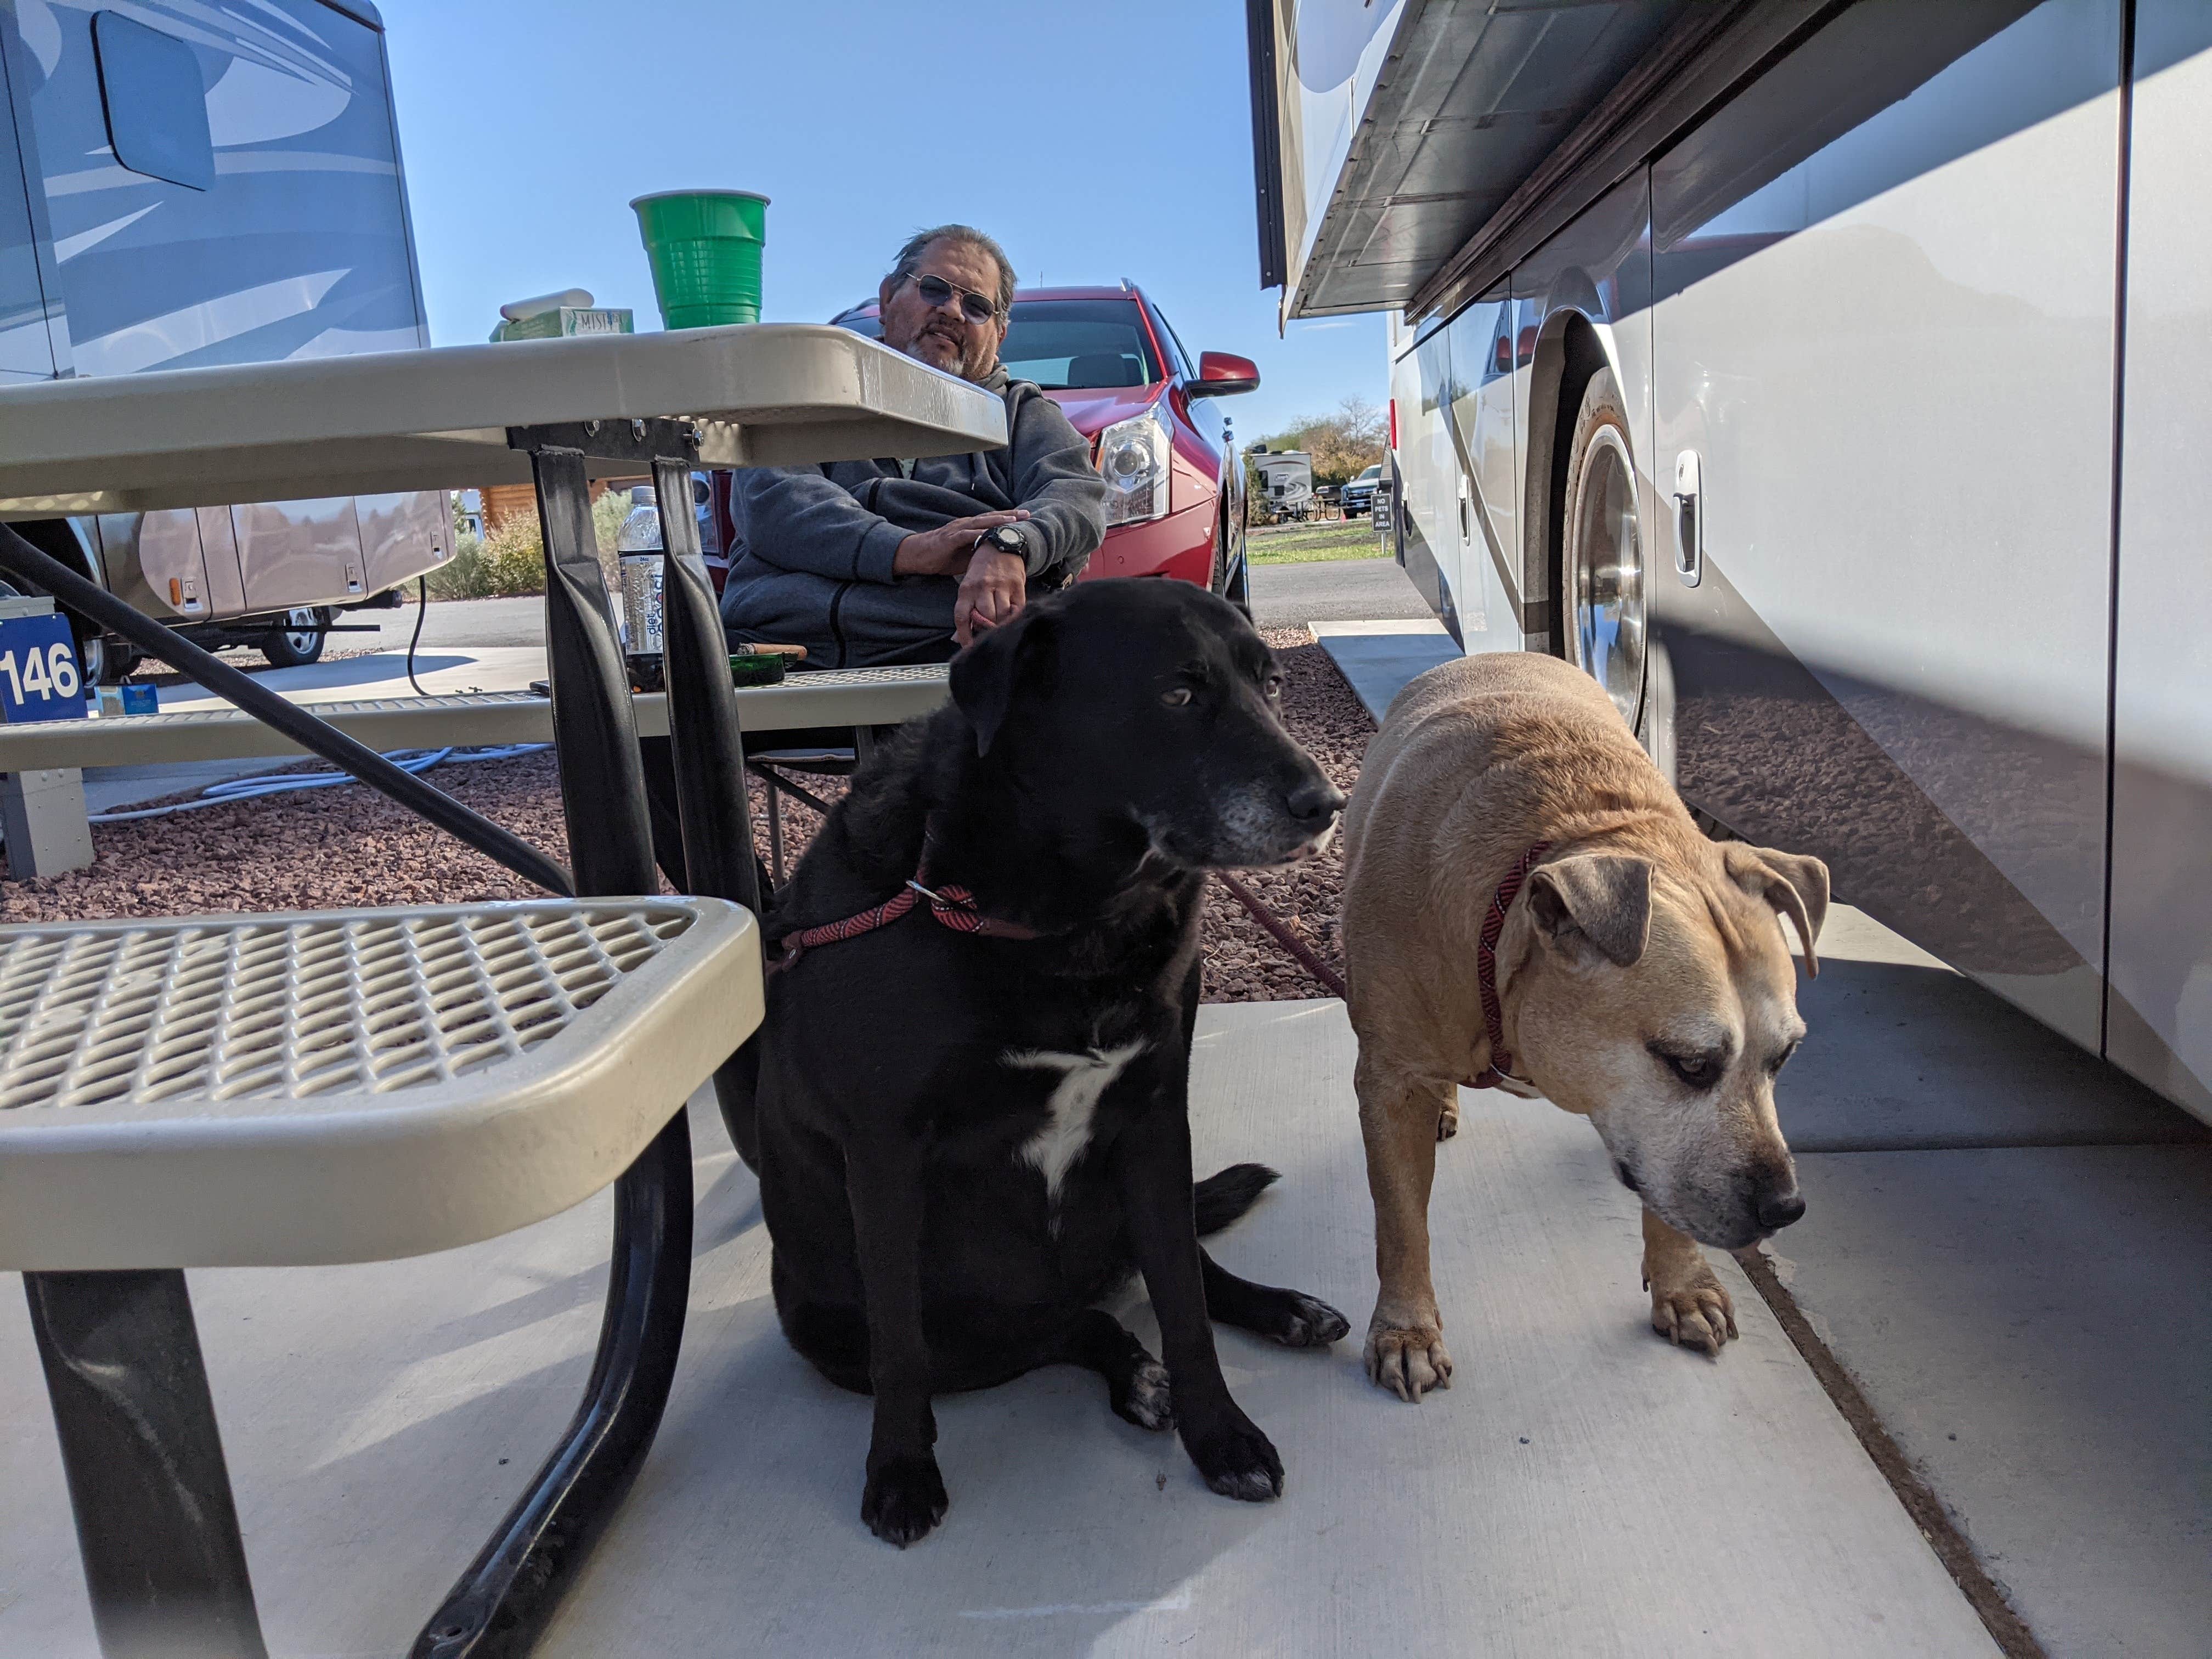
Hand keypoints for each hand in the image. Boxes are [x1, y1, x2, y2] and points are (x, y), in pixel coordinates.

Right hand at [892, 510, 1029, 577]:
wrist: (918, 555)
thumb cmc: (942, 556)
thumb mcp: (966, 556)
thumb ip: (980, 554)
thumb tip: (997, 559)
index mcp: (970, 528)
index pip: (993, 522)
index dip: (1009, 520)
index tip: (1026, 519)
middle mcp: (966, 524)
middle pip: (991, 518)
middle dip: (1010, 516)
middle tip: (1027, 514)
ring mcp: (958, 529)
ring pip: (981, 522)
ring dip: (998, 520)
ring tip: (1013, 520)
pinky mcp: (950, 538)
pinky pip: (967, 533)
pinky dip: (979, 532)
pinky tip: (990, 532)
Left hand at [954, 549, 1026, 645]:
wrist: (1002, 544)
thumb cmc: (982, 568)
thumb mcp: (968, 585)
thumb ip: (965, 611)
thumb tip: (958, 638)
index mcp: (967, 587)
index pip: (963, 616)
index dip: (964, 635)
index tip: (968, 647)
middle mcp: (983, 586)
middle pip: (985, 617)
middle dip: (986, 629)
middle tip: (988, 631)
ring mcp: (1002, 586)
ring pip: (1001, 615)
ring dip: (1000, 624)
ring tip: (999, 625)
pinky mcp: (1017, 586)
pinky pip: (1017, 609)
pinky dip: (1013, 618)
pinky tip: (1011, 619)